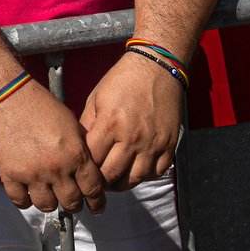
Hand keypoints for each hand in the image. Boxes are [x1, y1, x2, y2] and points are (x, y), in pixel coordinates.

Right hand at [0, 80, 105, 213]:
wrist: (10, 97)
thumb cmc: (40, 105)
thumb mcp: (72, 124)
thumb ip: (81, 150)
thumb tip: (88, 171)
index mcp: (75, 154)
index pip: (93, 189)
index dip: (96, 201)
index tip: (95, 205)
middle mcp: (56, 168)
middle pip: (71, 202)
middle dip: (74, 204)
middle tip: (71, 202)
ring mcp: (32, 173)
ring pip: (47, 206)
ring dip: (50, 203)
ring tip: (49, 196)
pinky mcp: (10, 174)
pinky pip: (20, 200)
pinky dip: (25, 200)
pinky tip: (27, 192)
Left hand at [80, 53, 184, 189]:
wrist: (156, 67)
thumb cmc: (122, 80)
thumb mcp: (96, 98)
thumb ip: (87, 124)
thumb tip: (79, 147)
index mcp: (110, 124)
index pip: (92, 159)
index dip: (85, 166)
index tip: (81, 167)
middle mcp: (132, 137)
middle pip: (112, 175)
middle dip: (100, 180)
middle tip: (95, 179)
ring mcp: (153, 143)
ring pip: (135, 178)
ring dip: (122, 183)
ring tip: (114, 179)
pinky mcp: (169, 144)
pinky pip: (157, 171)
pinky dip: (145, 175)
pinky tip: (135, 169)